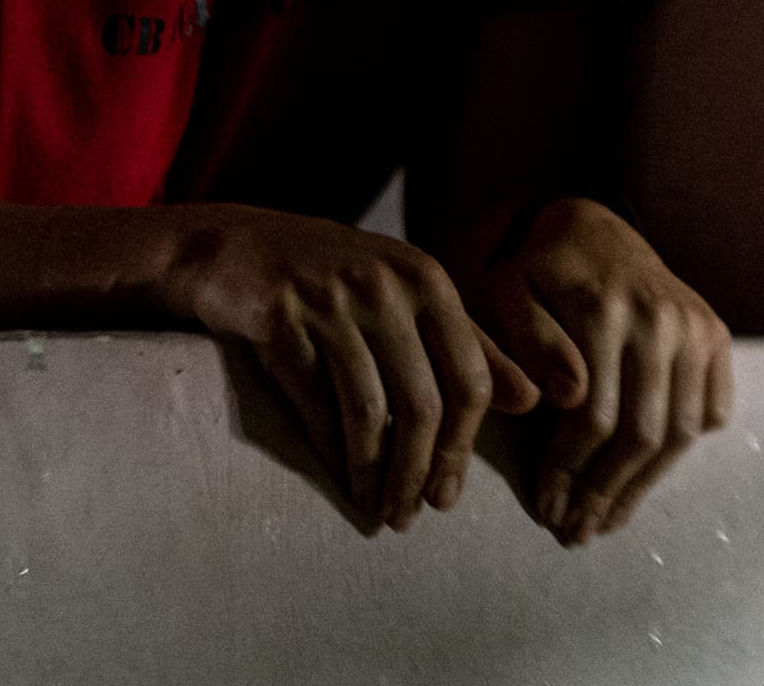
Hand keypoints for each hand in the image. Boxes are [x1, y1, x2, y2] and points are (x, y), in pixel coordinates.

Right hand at [166, 205, 541, 529]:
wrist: (233, 247)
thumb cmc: (333, 279)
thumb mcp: (406, 296)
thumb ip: (469, 343)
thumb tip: (530, 401)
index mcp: (428, 280)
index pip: (469, 380)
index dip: (462, 449)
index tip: (447, 495)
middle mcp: (386, 285)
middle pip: (424, 404)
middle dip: (418, 472)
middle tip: (408, 517)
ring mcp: (331, 299)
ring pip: (369, 411)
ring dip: (374, 473)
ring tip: (374, 508)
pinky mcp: (280, 317)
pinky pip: (315, 402)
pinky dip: (330, 451)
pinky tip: (339, 478)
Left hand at [464, 196, 731, 544]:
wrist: (595, 227)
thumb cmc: (540, 269)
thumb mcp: (511, 290)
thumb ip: (531, 341)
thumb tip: (567, 396)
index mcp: (603, 309)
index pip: (592, 417)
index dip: (569, 471)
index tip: (546, 508)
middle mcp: (661, 319)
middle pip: (640, 433)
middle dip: (605, 492)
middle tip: (577, 531)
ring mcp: (697, 328)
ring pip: (679, 431)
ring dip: (643, 487)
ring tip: (610, 519)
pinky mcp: (717, 335)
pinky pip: (711, 411)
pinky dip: (683, 450)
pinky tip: (645, 477)